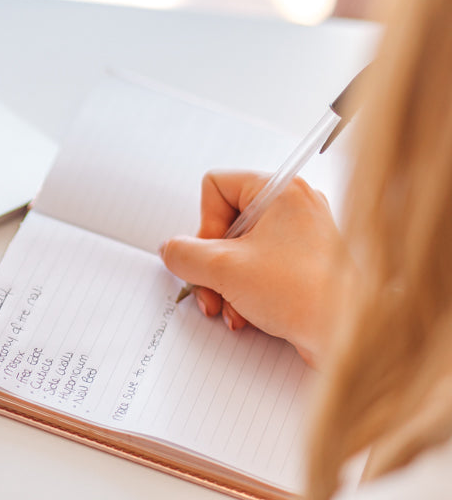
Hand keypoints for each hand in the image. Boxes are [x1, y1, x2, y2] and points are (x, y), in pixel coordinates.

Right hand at [159, 171, 352, 366]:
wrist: (350, 336)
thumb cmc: (302, 293)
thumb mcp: (223, 269)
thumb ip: (184, 254)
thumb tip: (171, 250)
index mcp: (281, 190)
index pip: (216, 186)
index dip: (205, 223)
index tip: (214, 254)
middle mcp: (294, 207)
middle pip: (225, 223)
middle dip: (211, 264)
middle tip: (210, 290)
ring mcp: (301, 237)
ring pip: (238, 250)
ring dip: (225, 284)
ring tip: (230, 310)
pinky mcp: (304, 266)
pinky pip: (259, 269)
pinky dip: (246, 292)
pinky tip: (247, 316)